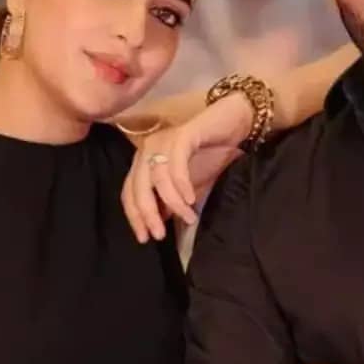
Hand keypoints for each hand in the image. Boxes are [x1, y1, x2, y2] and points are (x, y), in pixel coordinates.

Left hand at [121, 94, 251, 242]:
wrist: (234, 125)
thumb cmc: (211, 154)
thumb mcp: (187, 186)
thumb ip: (171, 202)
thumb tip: (159, 222)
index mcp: (144, 161)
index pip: (129, 193)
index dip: (135, 217)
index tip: (145, 238)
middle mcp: (148, 149)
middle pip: (137, 187)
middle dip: (147, 214)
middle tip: (159, 234)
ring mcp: (163, 141)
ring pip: (158, 179)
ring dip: (173, 203)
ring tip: (189, 217)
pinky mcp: (182, 135)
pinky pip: (176, 164)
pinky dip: (182, 184)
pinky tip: (191, 199)